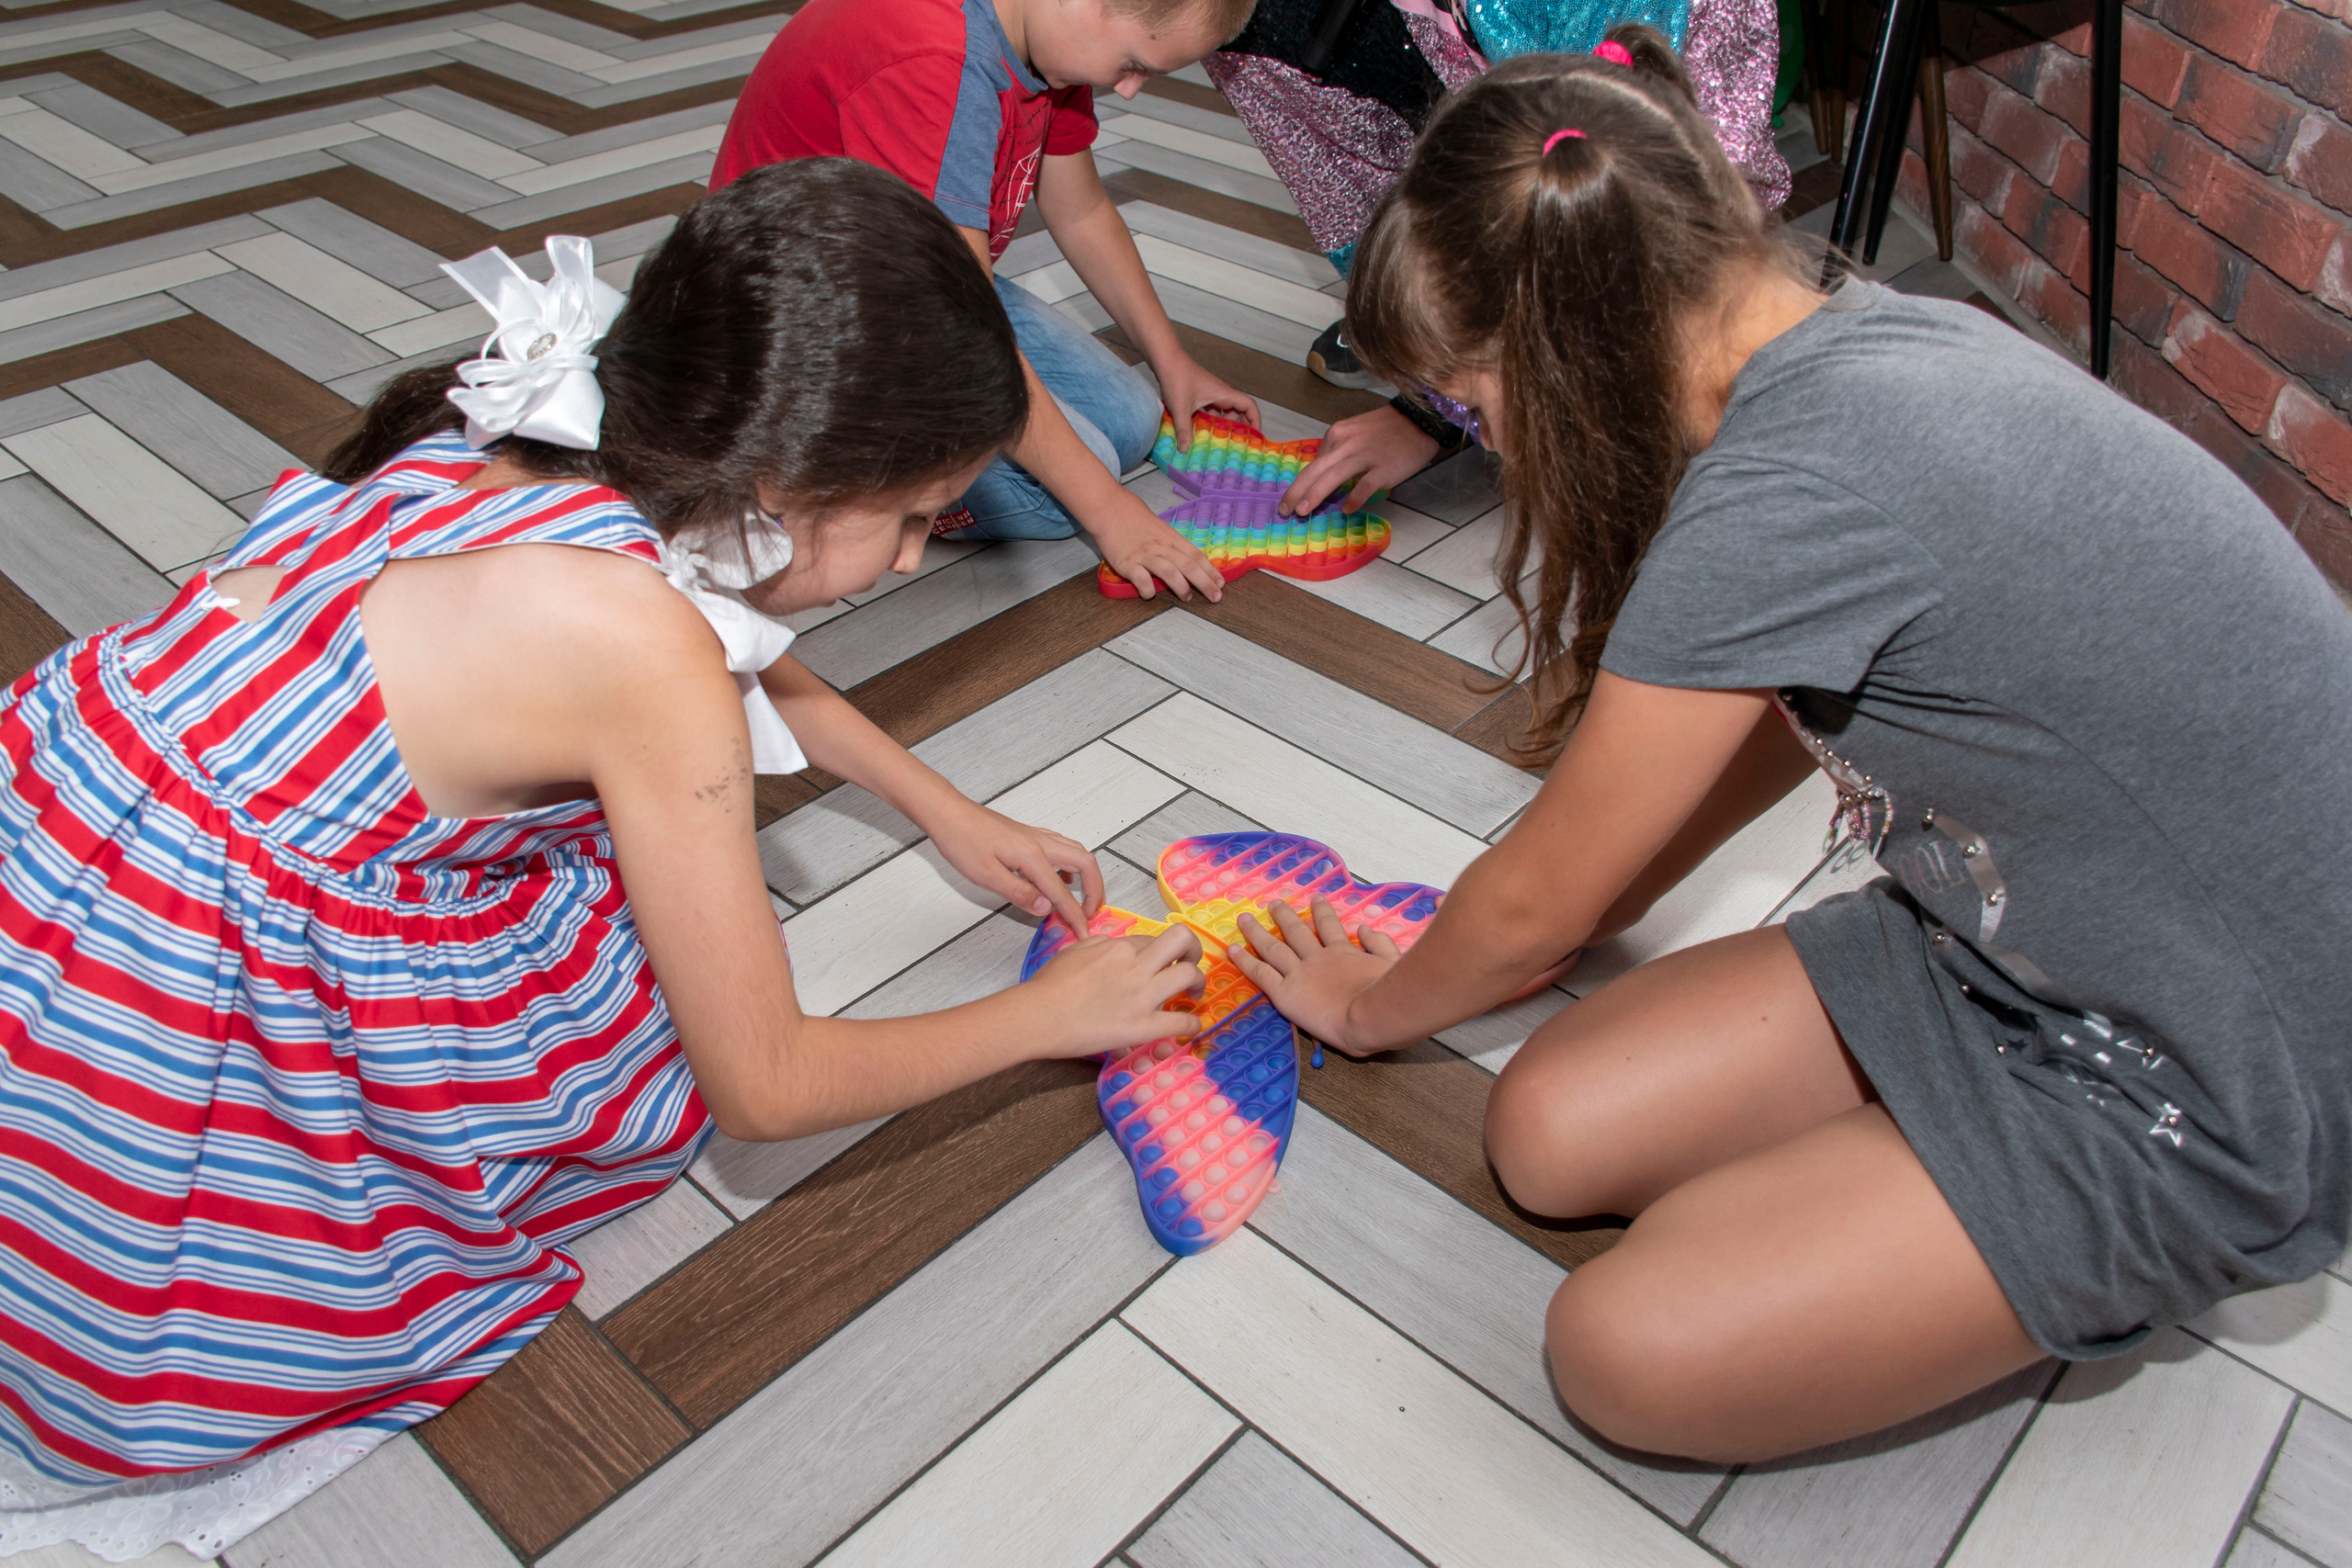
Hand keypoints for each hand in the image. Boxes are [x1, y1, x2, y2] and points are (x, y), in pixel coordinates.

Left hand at [927, 798, 1103, 931]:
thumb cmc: (962, 840)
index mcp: (1032, 856)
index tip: (1084, 933)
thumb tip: (1046, 909)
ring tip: (1083, 898)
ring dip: (1087, 876)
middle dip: (1095, 890)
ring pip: (1077, 852)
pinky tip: (1061, 877)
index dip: (1076, 915)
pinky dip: (1071, 864)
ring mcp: (1036, 836)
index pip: (1062, 892)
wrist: (949, 812)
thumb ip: (1019, 892)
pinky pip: (1062, 847)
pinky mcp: (1028, 835)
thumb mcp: (986, 875)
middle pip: (1086, 863)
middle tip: (1092, 913)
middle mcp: (1040, 843)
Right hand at [1031, 924, 1207, 1057]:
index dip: (1158, 951)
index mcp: (1118, 946)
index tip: (1157, 964)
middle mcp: (1136, 965)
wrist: (1037, 1017)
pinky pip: (1181, 1021)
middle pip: (1183, 940)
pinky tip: (1188, 1024)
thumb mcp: (1074, 950)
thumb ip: (1100, 944)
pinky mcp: (1142, 1027)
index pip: (1152, 939)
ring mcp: (1142, 996)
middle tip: (1189, 965)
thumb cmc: (1048, 985)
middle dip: (1193, 950)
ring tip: (1191, 994)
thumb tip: (1114, 945)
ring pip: (1189, 975)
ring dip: (1197, 983)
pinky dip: (1191, 1022)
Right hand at [1087, 484, 1226, 600]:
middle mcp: (1160, 546)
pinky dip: (1148, 590)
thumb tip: (1183, 557)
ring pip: (1170, 572)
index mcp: (1170, 537)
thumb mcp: (1158, 525)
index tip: (1220, 582)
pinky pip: (1141, 579)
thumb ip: (1170, 542)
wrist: (1107, 506)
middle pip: (1188, 566)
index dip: (1210, 570)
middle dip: (1205, 583)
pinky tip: (1150, 595)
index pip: (1195, 555)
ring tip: (1188, 598)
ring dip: (1182, 588)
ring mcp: (1144, 554)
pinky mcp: (1126, 562)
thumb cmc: (1131, 515)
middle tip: (1216, 597)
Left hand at [1155, 357, 1260, 450]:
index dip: (1255, 420)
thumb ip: (1184, 430)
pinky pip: (1210, 410)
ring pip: (1222, 411)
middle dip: (1238, 427)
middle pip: (1238, 410)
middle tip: (1234, 443)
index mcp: (1223, 394)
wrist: (1165, 359)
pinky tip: (1199, 431)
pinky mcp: (1199, 394)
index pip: (1249, 405)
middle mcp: (1219, 393)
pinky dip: (1208, 421)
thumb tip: (1185, 450)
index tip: (1254, 435)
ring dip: (1222, 425)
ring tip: (1217, 441)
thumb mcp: (1181, 408)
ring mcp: (1209, 393)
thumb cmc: (1177, 377)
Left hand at [1228, 897, 1398, 1056]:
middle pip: (1296, 931)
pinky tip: (1232, 951)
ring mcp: (1299, 974)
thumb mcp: (1392, 962)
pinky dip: (1244, 960)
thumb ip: (1380, 944)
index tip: (1316, 899)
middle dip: (1284, 916)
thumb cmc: (1388, 995)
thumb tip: (1365, 929)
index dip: (1322, 913)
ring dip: (1257, 933)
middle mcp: (1318, 959)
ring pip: (1273, 948)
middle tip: (1274, 904)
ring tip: (1245, 920)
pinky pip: (1260, 974)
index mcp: (1345, 953)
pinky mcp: (1285, 993)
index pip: (1329, 927)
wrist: (1372, 1015)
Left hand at [1281, 404, 1438, 516]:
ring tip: (1302, 512)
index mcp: (1337, 434)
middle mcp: (1346, 444)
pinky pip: (1362, 487)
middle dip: (1295, 492)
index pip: (1314, 463)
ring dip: (1313, 497)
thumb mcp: (1356, 432)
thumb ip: (1339, 451)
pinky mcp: (1382, 469)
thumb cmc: (1388, 429)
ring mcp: (1364, 457)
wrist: (1420, 421)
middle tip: (1283, 510)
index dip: (1301, 484)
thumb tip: (1325, 474)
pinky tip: (1345, 509)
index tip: (1294, 498)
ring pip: (1331, 478)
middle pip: (1314, 471)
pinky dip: (1352, 500)